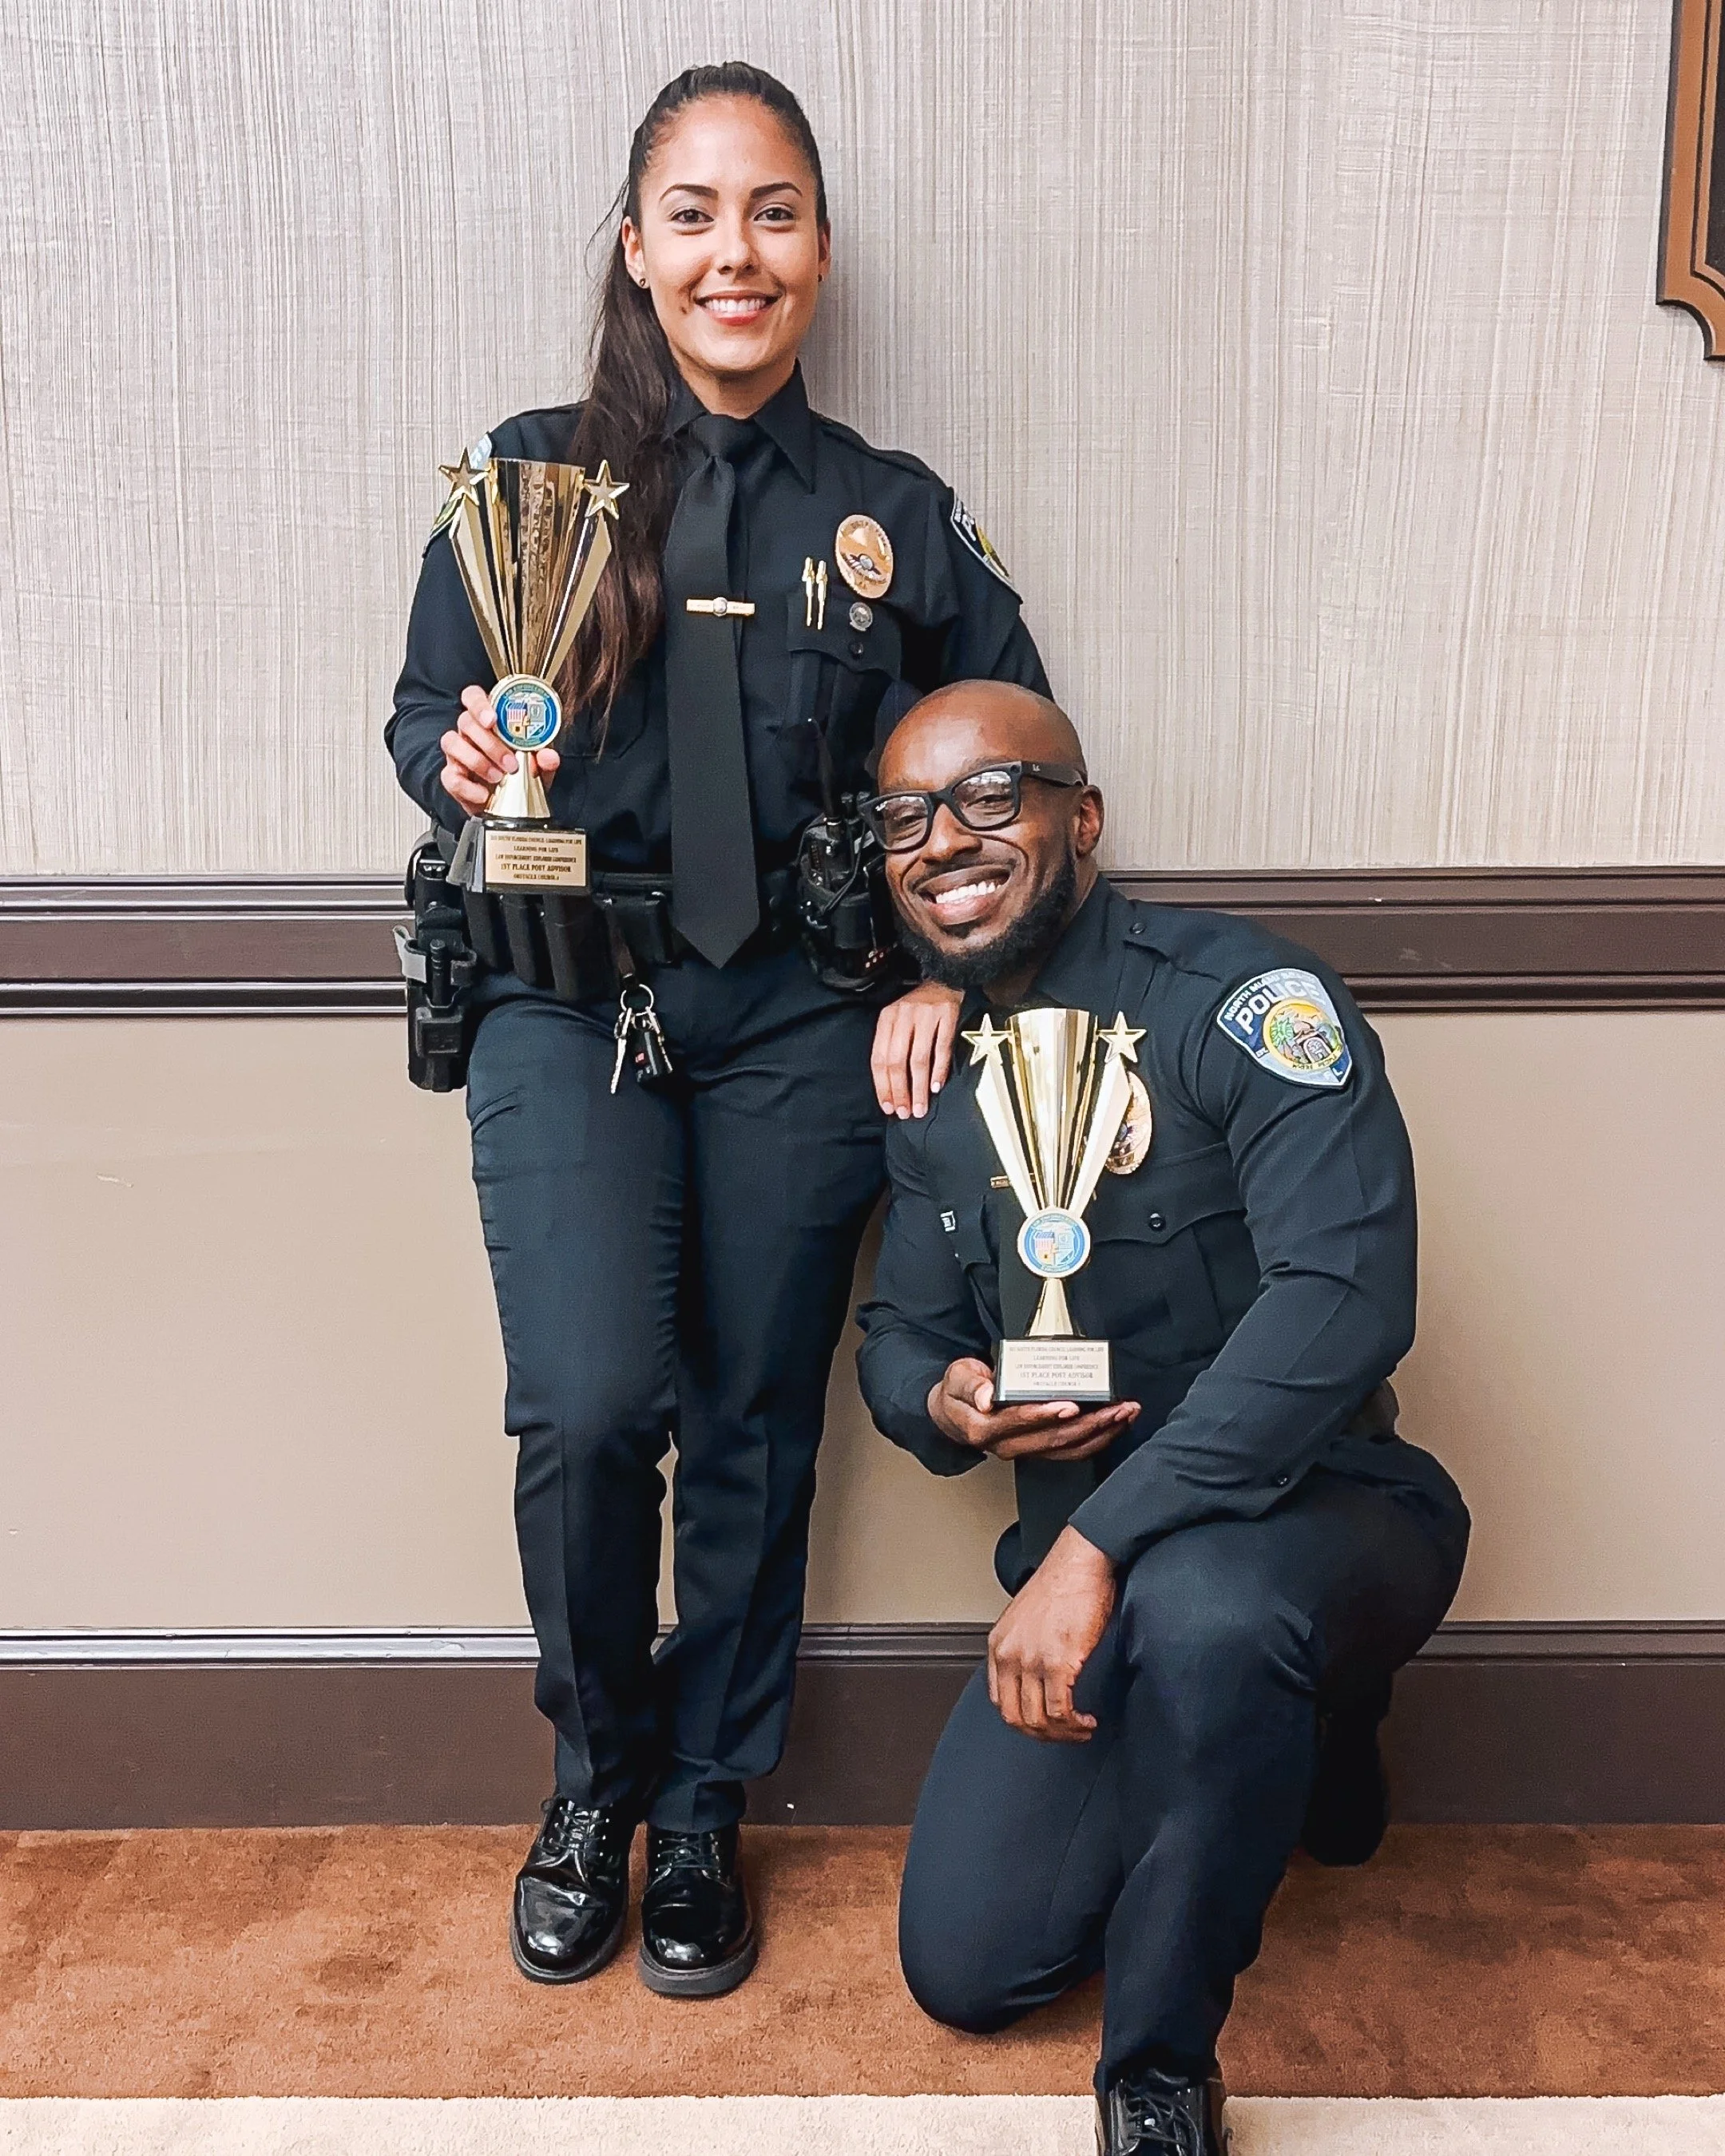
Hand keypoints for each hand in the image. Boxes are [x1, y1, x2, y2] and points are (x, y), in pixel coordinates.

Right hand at [438, 684, 560, 814]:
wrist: (510, 805)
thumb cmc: (521, 774)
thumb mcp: (539, 766)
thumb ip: (545, 759)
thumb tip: (549, 756)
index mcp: (489, 719)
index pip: (473, 697)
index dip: (479, 704)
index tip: (493, 719)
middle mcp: (469, 732)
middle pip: (465, 721)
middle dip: (489, 742)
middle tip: (510, 762)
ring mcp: (457, 753)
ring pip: (452, 743)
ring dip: (476, 760)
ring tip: (498, 777)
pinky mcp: (452, 777)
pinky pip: (450, 777)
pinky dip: (468, 787)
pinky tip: (485, 794)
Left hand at [871, 980, 961, 1118]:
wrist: (946, 978)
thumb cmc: (920, 1008)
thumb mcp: (899, 1021)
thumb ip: (893, 1047)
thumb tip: (892, 1088)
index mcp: (886, 1019)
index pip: (879, 1058)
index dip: (883, 1086)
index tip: (888, 1107)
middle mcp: (903, 1016)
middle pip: (897, 1061)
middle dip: (900, 1091)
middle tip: (905, 1112)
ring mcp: (925, 1015)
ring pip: (918, 1058)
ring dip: (919, 1087)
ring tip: (920, 1106)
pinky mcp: (947, 1015)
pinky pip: (941, 1048)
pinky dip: (938, 1070)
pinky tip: (936, 1087)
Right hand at [927, 1357, 1138, 1460]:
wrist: (953, 1413)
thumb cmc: (958, 1392)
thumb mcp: (957, 1377)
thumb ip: (971, 1384)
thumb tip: (986, 1397)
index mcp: (986, 1428)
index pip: (1020, 1422)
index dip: (1046, 1414)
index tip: (1071, 1404)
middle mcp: (1007, 1445)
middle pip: (1053, 1439)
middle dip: (1090, 1424)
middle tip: (1116, 1407)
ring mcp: (1024, 1450)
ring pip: (1068, 1449)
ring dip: (1100, 1433)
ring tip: (1124, 1414)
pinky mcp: (1037, 1450)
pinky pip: (1070, 1451)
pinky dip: (1096, 1440)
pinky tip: (1114, 1425)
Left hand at [989, 1525, 1116, 1742]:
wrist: (1080, 1562)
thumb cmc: (1063, 1584)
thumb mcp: (1027, 1620)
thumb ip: (1024, 1648)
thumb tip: (1035, 1679)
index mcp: (998, 1644)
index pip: (999, 1701)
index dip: (1024, 1720)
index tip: (1044, 1724)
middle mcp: (1009, 1655)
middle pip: (1016, 1718)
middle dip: (1043, 1735)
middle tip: (1064, 1734)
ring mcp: (1031, 1660)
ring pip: (1038, 1720)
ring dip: (1063, 1733)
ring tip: (1081, 1729)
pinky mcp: (1058, 1662)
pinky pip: (1060, 1711)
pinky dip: (1074, 1724)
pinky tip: (1087, 1721)